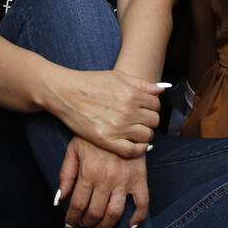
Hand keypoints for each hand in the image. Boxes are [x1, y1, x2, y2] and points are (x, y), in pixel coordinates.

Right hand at [46, 69, 163, 155]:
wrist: (66, 93)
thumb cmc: (91, 82)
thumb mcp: (118, 77)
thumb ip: (142, 84)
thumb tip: (162, 89)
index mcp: (131, 94)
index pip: (156, 106)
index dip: (152, 107)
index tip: (145, 109)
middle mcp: (127, 111)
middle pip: (153, 121)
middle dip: (149, 120)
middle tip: (139, 120)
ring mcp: (117, 127)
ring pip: (146, 136)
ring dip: (144, 134)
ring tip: (134, 130)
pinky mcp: (106, 140)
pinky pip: (132, 151)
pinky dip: (138, 149)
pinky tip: (134, 144)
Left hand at [58, 137, 149, 227]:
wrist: (119, 119)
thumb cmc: (93, 136)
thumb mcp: (74, 150)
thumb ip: (65, 174)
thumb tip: (60, 198)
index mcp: (88, 172)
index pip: (77, 205)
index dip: (71, 218)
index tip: (69, 223)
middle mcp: (106, 179)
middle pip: (94, 212)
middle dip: (86, 223)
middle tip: (84, 224)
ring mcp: (125, 180)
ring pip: (115, 213)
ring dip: (105, 226)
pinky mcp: (139, 178)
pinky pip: (142, 203)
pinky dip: (138, 218)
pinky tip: (130, 226)